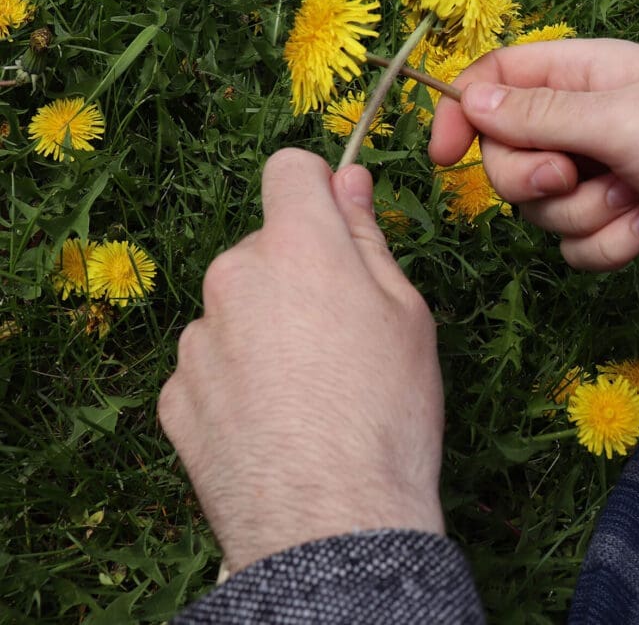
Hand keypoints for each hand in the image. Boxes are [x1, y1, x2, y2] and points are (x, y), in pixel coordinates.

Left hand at [158, 150, 443, 572]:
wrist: (332, 525)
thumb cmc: (388, 413)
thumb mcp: (406, 314)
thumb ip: (367, 238)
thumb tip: (348, 180)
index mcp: (297, 246)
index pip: (288, 169)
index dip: (317, 190)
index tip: (336, 224)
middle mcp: (233, 277)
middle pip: (263, 247)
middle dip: (296, 272)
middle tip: (340, 335)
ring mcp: (197, 339)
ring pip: (235, 308)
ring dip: (264, 328)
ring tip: (308, 393)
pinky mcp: (176, 394)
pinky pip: (210, 363)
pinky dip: (237, 379)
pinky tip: (273, 424)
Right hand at [430, 39, 638, 269]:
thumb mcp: (621, 118)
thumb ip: (540, 114)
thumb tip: (469, 100)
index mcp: (577, 75)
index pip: (491, 82)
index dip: (459, 115)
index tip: (444, 158)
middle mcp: (578, 122)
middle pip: (506, 159)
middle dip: (536, 181)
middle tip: (576, 176)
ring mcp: (597, 174)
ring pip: (541, 211)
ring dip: (587, 216)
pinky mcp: (615, 220)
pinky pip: (576, 247)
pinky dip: (611, 245)